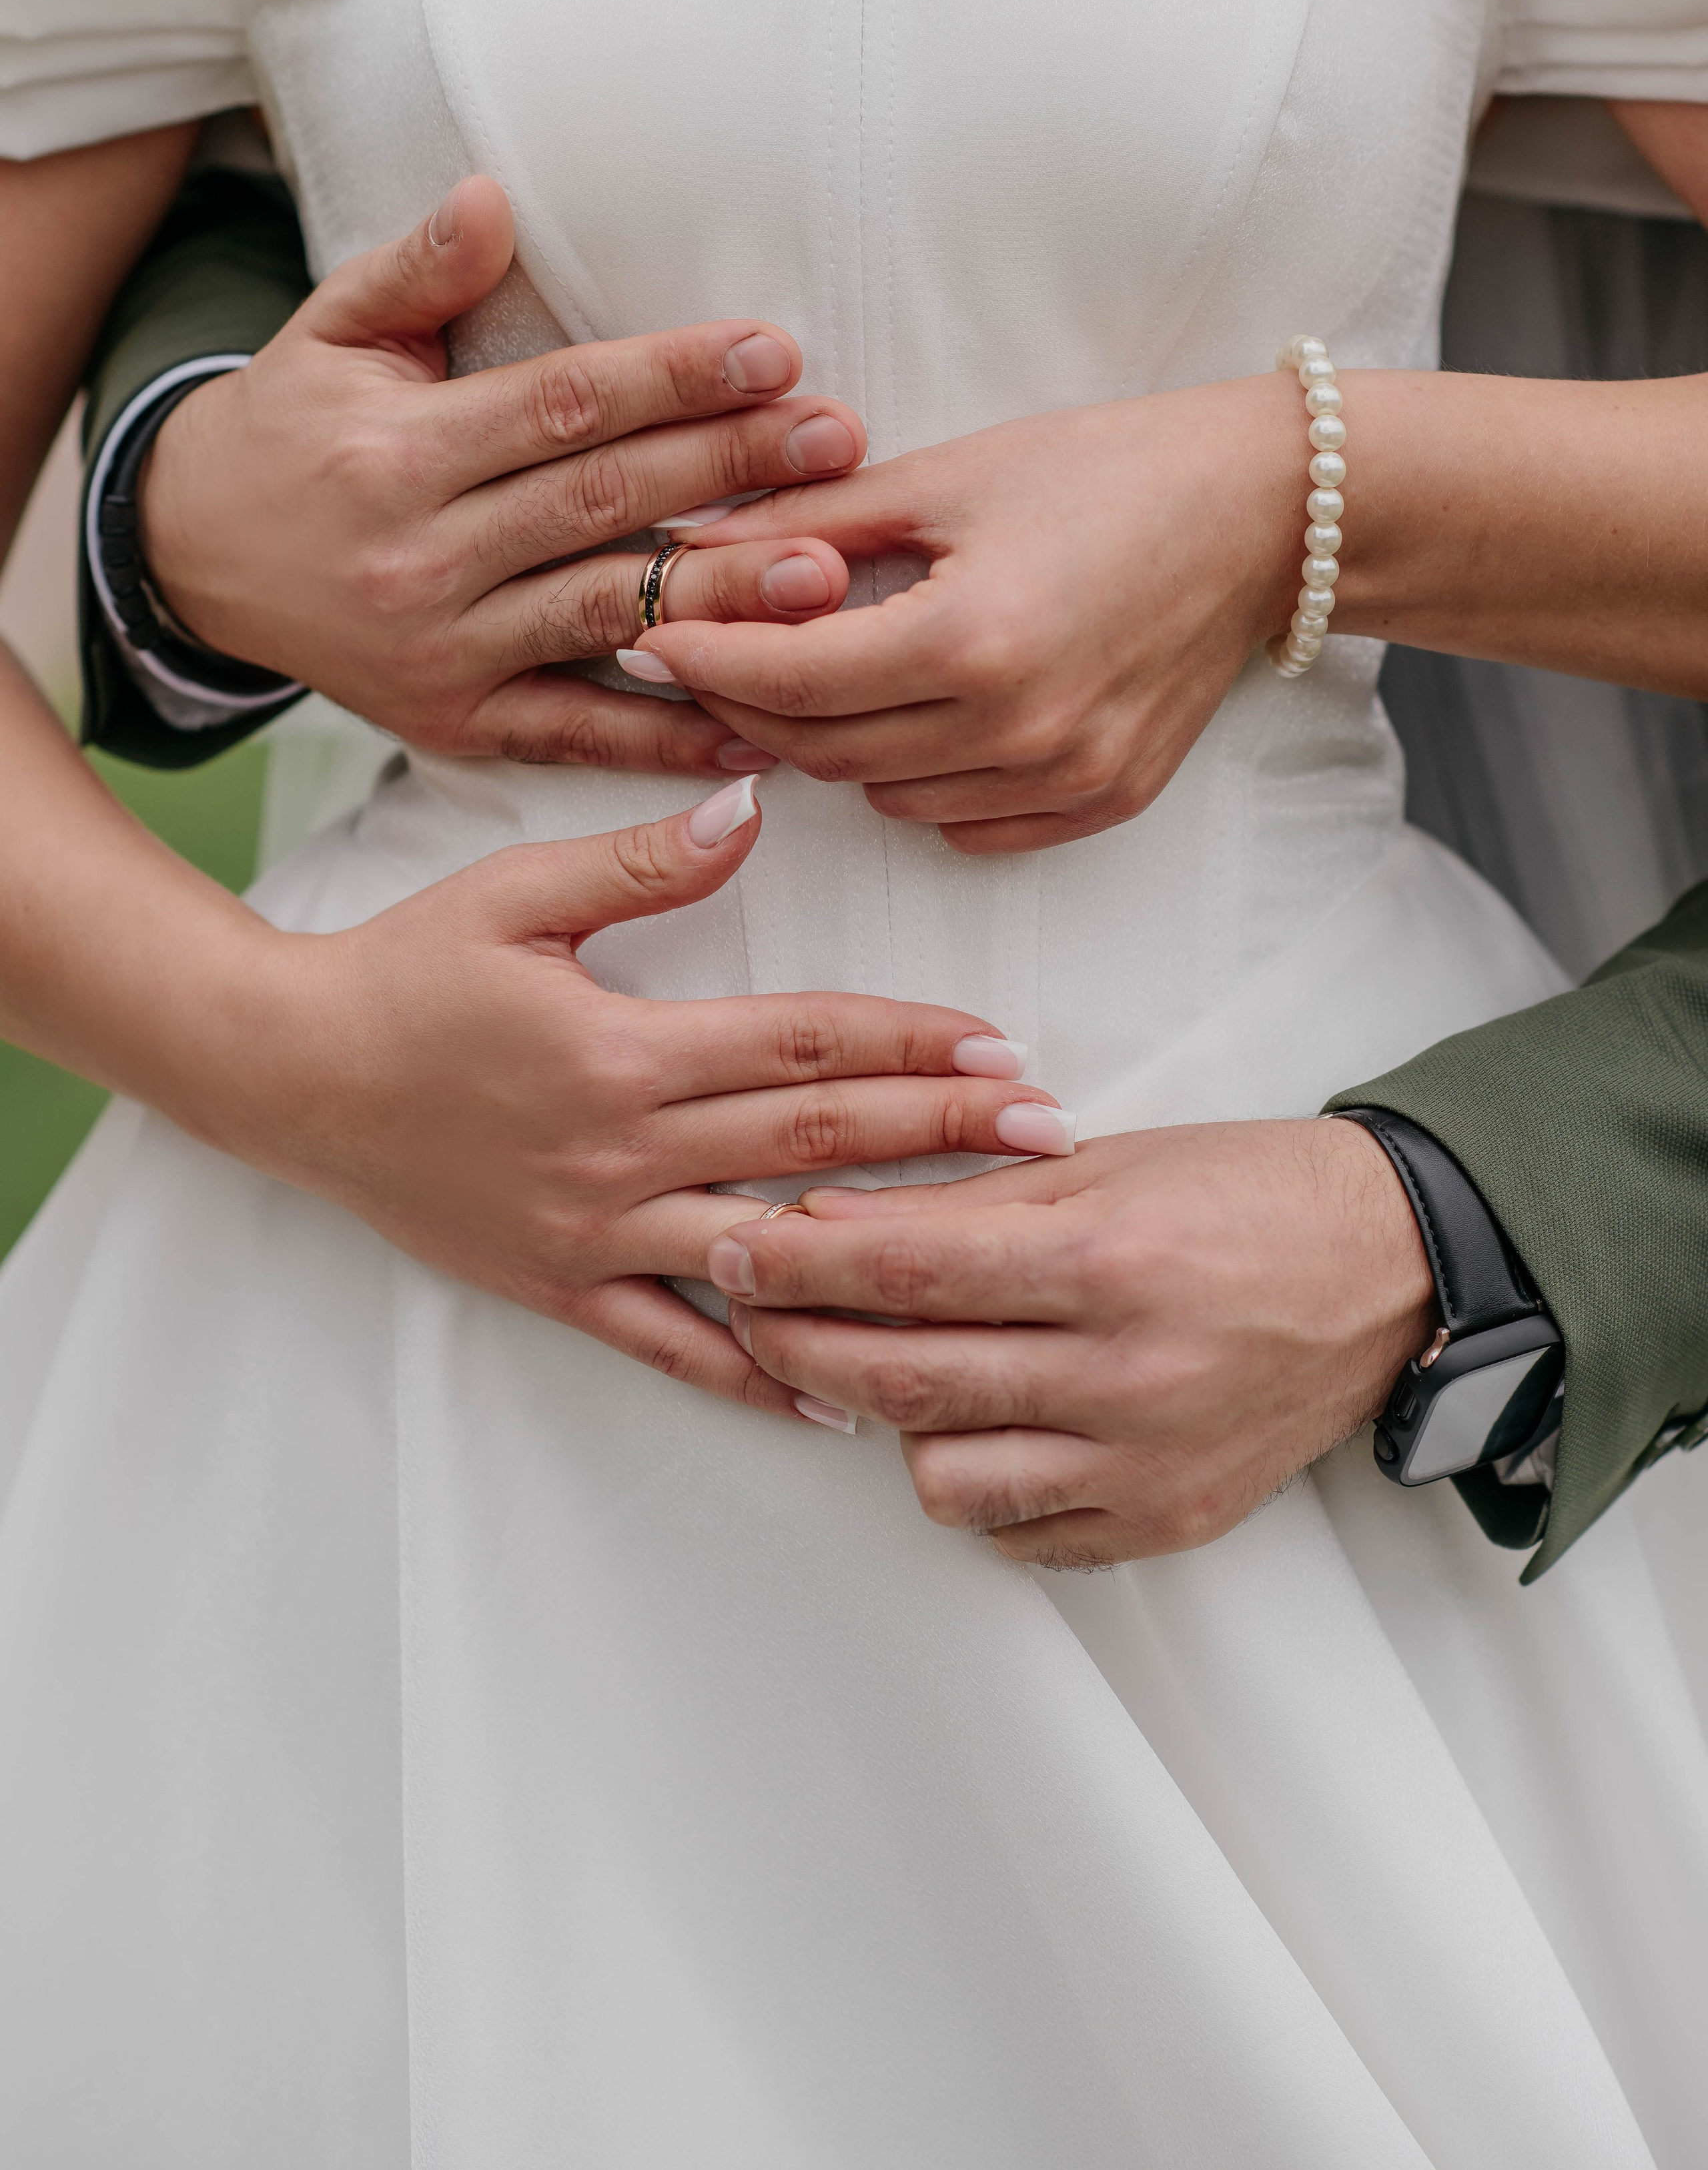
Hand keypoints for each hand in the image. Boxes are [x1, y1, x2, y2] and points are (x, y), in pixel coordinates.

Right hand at [142, 175, 861, 774]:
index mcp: (399, 451)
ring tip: (826, 575)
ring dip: (721, 599)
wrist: (193, 559)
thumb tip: (492, 197)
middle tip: (837, 441)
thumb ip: (416, 269)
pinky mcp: (455, 723)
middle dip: (727, 469)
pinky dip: (668, 736)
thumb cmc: (295, 429)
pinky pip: (578, 731)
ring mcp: (440, 650)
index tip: (775, 352)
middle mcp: (419, 555)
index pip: (563, 405)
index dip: (673, 377)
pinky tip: (760, 722)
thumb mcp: (331, 332)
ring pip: (603, 616)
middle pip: (601, 504)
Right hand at [210, 777, 1062, 1414]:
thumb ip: (642, 861)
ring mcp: (597, 1234)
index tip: (1002, 1047)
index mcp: (623, 1053)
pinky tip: (837, 1398)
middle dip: (942, 1137)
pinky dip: (757, 1373)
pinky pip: (675, 1344)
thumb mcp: (515, 893)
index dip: (910, 1046)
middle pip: (813, 1146)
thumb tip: (753, 808)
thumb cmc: (406, 972)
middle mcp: (623, 1153)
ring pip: (769, 1250)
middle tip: (1050, 1135)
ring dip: (885, 1250)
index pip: (800, 1049)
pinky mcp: (564, 1287)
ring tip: (989, 1254)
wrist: (292, 1075)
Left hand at [633, 374, 1304, 848]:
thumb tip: (688, 553)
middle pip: (823, 751)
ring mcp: (1064, 778)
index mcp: (973, 640)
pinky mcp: (1099, 801)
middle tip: (711, 653)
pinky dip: (917, 779)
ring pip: (884, 794)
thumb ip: (810, 524)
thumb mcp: (948, 474)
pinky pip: (961, 823)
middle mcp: (1018, 730)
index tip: (648, 635)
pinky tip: (916, 715)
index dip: (703, 660)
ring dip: (834, 742)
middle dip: (750, 703)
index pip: (790, 681)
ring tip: (820, 672)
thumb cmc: (1106, 470)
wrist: (1260, 514)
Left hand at [707, 1120, 1433, 1546]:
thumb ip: (961, 1205)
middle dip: (801, 1347)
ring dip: (893, 1423)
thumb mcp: (1100, 1165)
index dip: (800, 1264)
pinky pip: (1020, 1533)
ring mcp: (1147, 1464)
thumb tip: (823, 1223)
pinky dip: (979, 1482)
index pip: (907, 1272)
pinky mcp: (1167, 1523)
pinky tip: (986, 1422)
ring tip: (900, 1366)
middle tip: (750, 1314)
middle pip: (906, 1383)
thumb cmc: (1241, 1195)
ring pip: (948, 1478)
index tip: (735, 1251)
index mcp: (1109, 1261)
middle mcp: (1127, 1375)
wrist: (1389, 1271)